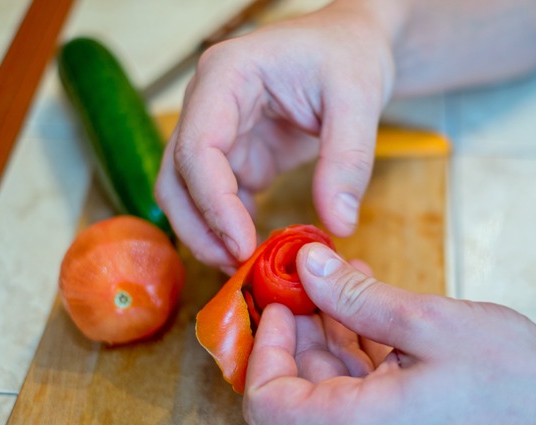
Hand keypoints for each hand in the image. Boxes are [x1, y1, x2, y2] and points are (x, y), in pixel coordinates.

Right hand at [155, 1, 399, 269]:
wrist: (351, 45)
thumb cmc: (349, 56)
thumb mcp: (358, 100)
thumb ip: (348, 161)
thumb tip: (338, 225)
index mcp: (226, 76)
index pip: (197, 147)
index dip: (213, 203)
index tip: (241, 246)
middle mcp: (208, 104)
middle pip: (176, 177)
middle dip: (200, 228)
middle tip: (238, 268)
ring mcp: (219, 132)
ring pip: (187, 193)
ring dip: (208, 233)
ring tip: (246, 267)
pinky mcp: (236, 156)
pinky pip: (218, 199)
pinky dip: (229, 228)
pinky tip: (256, 248)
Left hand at [243, 243, 535, 424]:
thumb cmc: (516, 381)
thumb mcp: (429, 322)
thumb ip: (356, 297)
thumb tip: (307, 267)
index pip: (267, 403)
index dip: (263, 349)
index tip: (282, 302)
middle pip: (302, 389)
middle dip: (305, 326)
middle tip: (316, 273)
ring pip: (335, 389)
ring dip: (336, 334)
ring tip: (352, 282)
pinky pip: (366, 398)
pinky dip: (364, 355)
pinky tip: (378, 313)